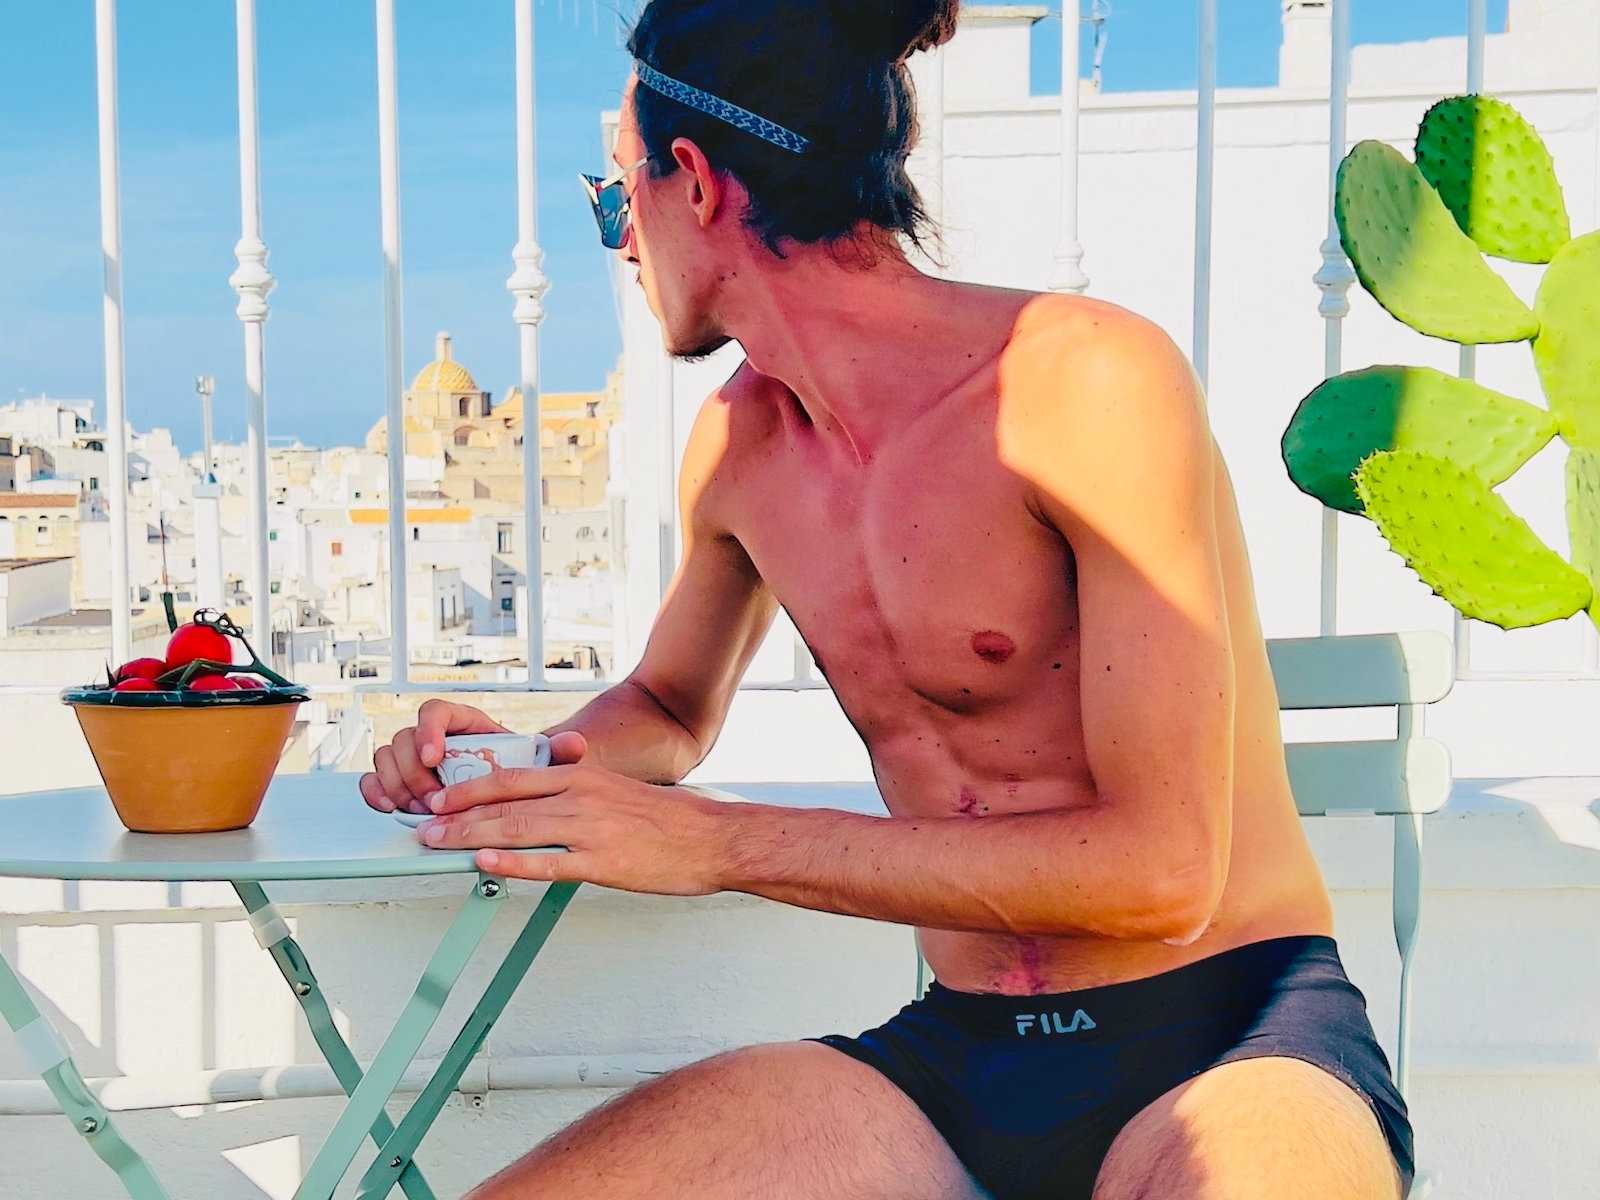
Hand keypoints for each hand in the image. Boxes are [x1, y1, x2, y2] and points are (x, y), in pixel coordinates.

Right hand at [358, 699, 589, 814]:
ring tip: (422, 810)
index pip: (434, 711)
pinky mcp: (404, 782)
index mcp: (465, 723)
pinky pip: (375, 780)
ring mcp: (415, 759)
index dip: (429, 730)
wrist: (516, 789)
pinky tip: (391, 809)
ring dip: (398, 786)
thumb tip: (575, 744)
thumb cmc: (524, 769)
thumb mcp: (544, 760)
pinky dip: (376, 793)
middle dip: (414, 772)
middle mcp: (435, 737)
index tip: (435, 755)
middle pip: (404, 739)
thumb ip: (559, 750)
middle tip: (434, 799)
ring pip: (386, 758)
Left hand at [415, 764, 726, 895]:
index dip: (470, 789)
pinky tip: (486, 867)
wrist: (710, 837)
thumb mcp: (615, 792)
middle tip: (426, 826)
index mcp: (581, 776)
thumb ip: (576, 796)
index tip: (442, 799)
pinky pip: (549, 863)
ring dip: (472, 837)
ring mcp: (590, 829)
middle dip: (459, 815)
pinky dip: (513, 864)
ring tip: (440, 846)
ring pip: (519, 829)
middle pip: (506, 802)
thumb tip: (538, 808)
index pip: (513, 777)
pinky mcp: (603, 862)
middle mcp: (580, 796)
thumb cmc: (666, 820)